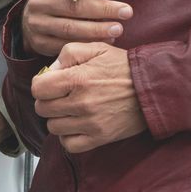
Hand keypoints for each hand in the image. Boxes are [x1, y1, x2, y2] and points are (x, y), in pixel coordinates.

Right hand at [21, 0, 131, 57]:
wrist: (38, 21)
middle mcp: (38, 0)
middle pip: (72, 5)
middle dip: (102, 9)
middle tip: (127, 12)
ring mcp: (37, 23)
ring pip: (70, 28)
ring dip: (97, 30)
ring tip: (119, 28)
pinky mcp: (39, 43)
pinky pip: (66, 45)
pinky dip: (87, 43)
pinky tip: (106, 40)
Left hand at [31, 42, 146, 152]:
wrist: (152, 87)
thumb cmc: (123, 66)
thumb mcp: (96, 48)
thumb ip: (68, 53)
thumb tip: (50, 70)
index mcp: (77, 78)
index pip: (38, 88)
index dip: (40, 84)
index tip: (48, 82)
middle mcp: (81, 102)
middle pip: (42, 108)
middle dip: (47, 100)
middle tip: (59, 94)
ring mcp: (90, 123)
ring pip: (53, 127)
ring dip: (57, 118)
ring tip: (69, 108)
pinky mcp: (99, 138)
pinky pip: (69, 144)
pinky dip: (68, 136)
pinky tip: (75, 124)